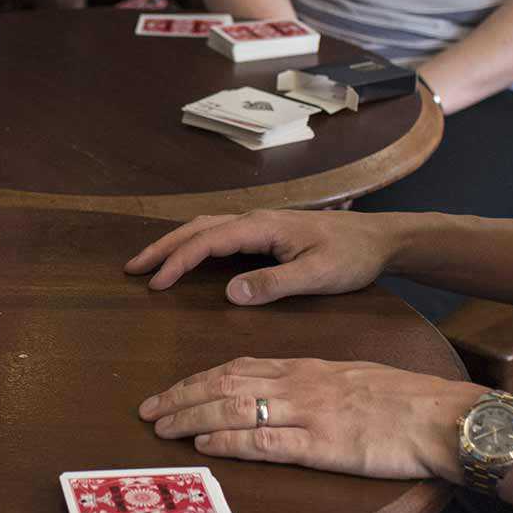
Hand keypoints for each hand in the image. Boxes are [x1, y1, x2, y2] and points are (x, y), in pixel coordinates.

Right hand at [122, 209, 392, 303]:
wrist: (381, 238)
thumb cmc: (352, 256)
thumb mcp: (318, 275)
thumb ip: (274, 284)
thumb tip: (228, 293)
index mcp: (262, 226)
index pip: (208, 242)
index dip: (178, 262)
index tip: (154, 285)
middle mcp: (255, 219)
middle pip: (198, 228)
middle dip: (163, 248)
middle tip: (132, 269)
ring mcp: (260, 223)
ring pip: (206, 227)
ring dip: (175, 244)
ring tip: (150, 263)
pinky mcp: (266, 231)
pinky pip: (219, 233)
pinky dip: (195, 243)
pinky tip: (189, 256)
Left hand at [137, 356, 479, 480]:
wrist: (440, 415)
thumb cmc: (403, 401)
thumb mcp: (351, 378)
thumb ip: (313, 383)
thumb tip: (281, 391)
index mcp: (306, 368)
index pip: (237, 368)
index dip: (197, 380)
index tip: (170, 392)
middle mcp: (299, 385)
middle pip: (225, 384)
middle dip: (181, 397)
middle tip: (147, 410)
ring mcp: (308, 414)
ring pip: (235, 408)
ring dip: (192, 418)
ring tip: (161, 428)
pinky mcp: (322, 445)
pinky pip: (265, 442)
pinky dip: (229, 443)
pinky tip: (205, 446)